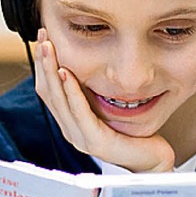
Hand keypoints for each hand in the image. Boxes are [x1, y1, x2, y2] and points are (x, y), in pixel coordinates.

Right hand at [34, 28, 174, 172]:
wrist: (152, 160)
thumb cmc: (133, 133)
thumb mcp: (108, 105)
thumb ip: (93, 91)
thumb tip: (86, 62)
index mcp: (70, 121)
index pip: (48, 89)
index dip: (43, 63)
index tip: (44, 38)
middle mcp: (70, 129)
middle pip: (48, 92)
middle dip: (44, 61)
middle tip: (42, 35)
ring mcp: (80, 137)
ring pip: (58, 99)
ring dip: (52, 70)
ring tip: (49, 48)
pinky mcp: (94, 141)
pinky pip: (79, 112)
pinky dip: (71, 91)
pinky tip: (66, 72)